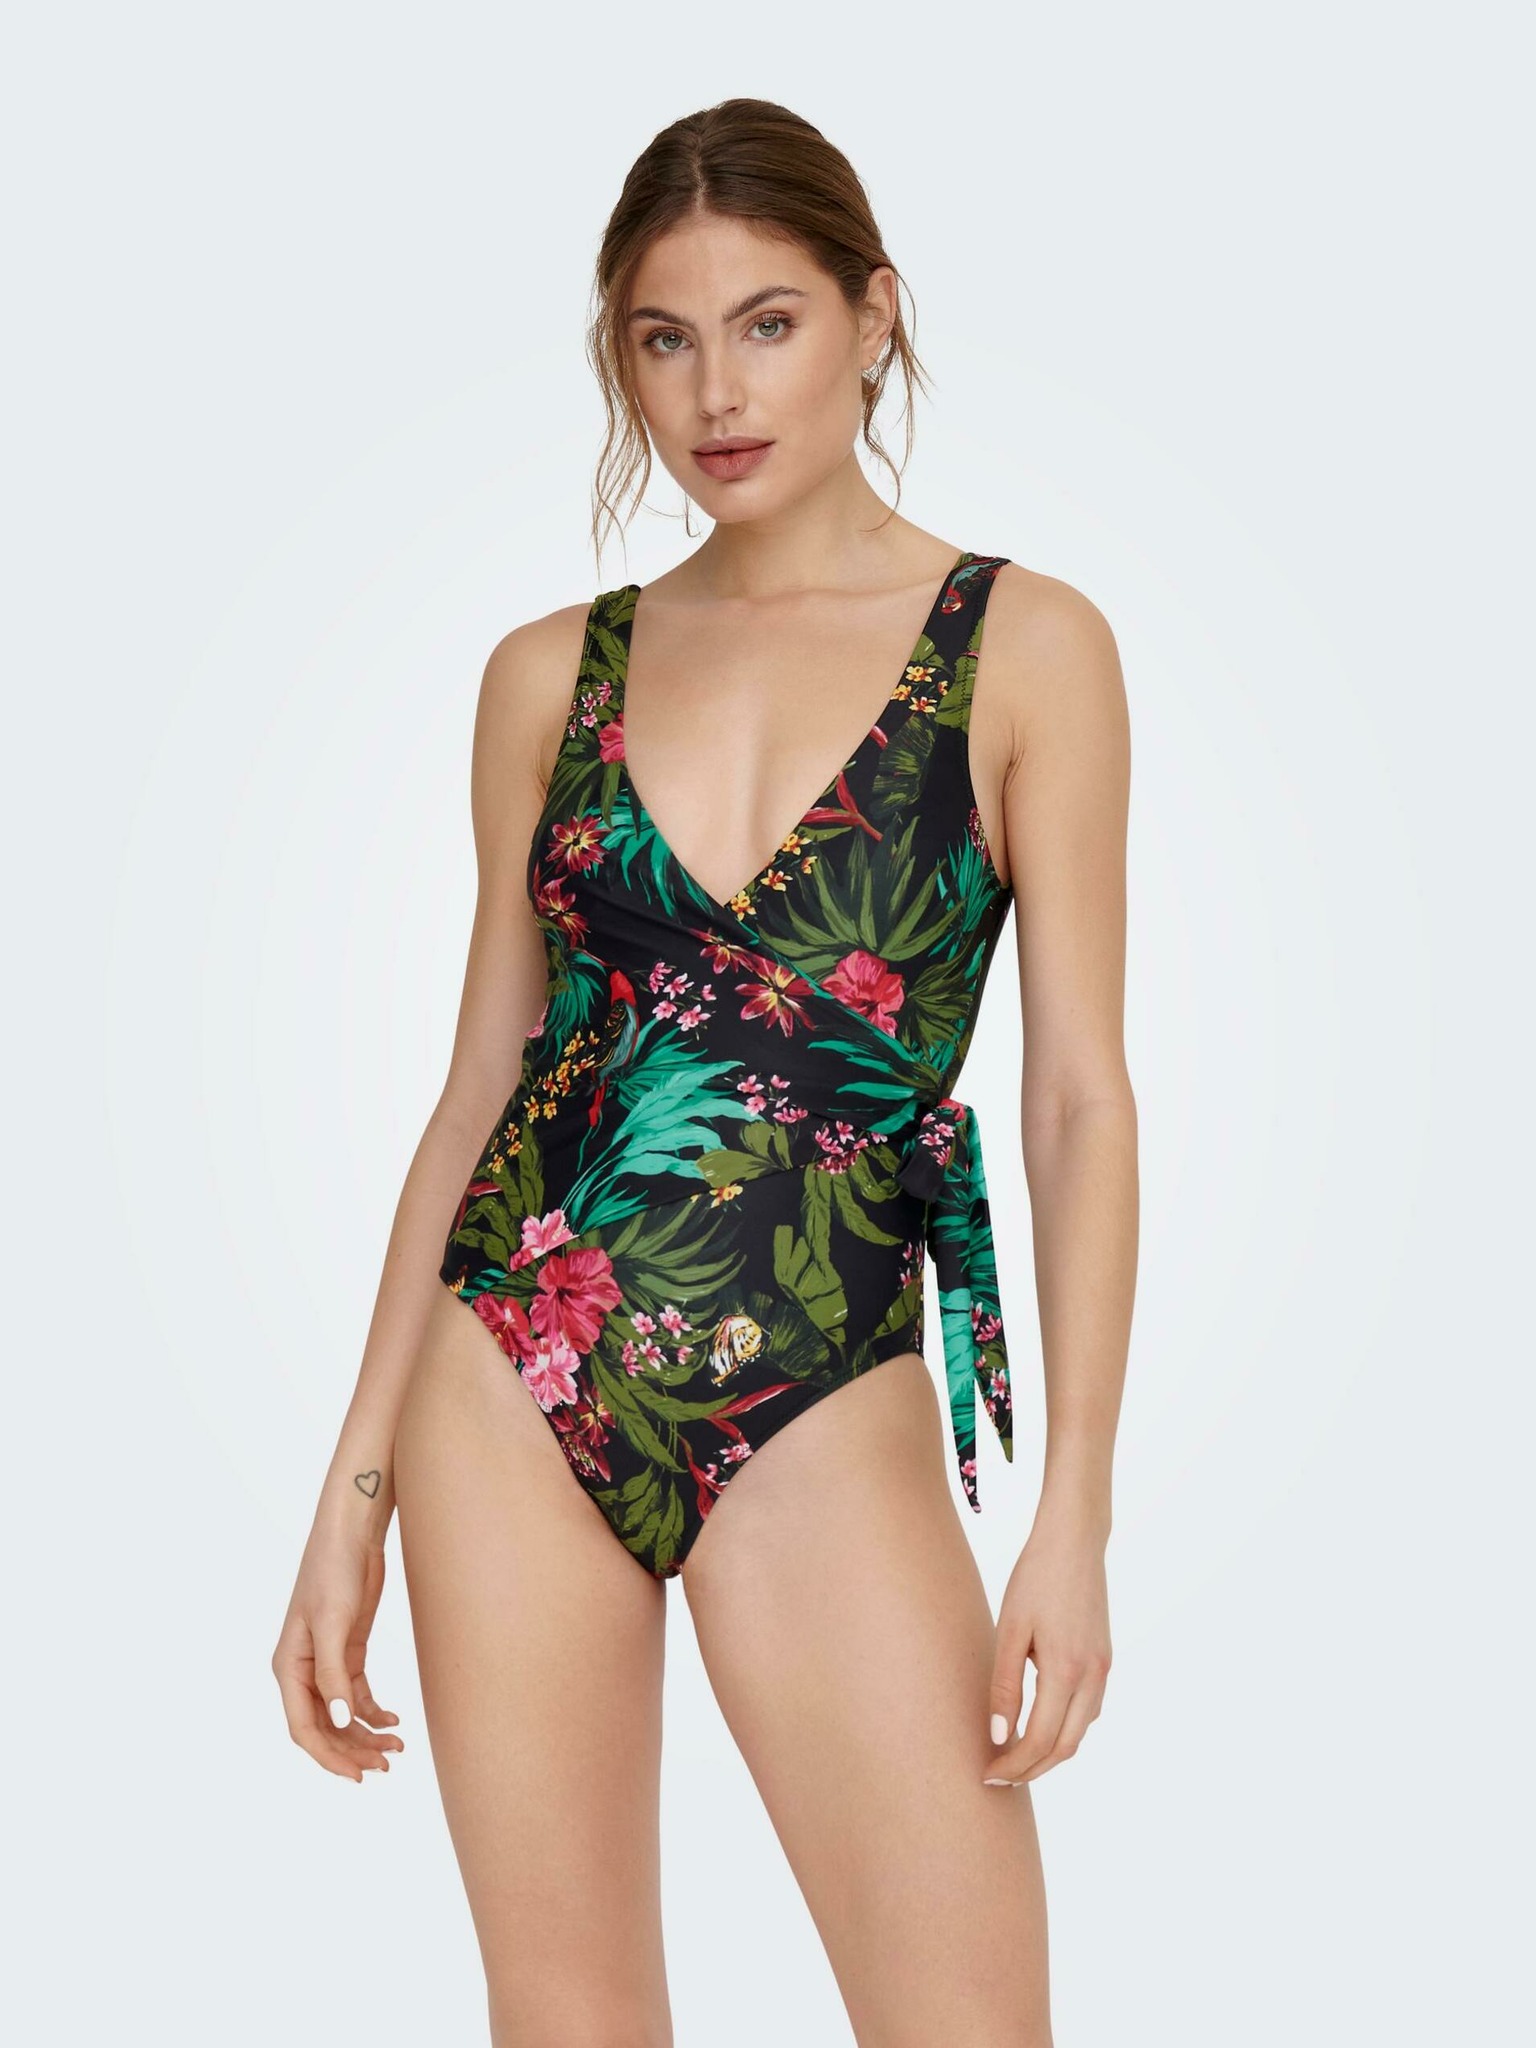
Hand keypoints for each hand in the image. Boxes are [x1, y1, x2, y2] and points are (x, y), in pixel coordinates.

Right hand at [272, 1516, 405, 1781]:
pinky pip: (357, 1695)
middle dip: (352, 1750)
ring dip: (365, 1735)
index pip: (303, 1728)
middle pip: (324, 1728)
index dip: (329, 1756)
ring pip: (342, 1715)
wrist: (353, 1534)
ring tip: (396, 1749)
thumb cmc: (333, 1571)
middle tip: (386, 1766)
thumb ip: (333, 1674)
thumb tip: (338, 1720)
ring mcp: (326, 1663)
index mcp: (287, 1668)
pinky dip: (374, 1712)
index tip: (357, 1775)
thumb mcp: (333, 1622)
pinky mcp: (348, 1652)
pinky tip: (394, 1722)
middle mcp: (303, 1671)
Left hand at [983, 1516, 1111, 1786]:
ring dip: (1050, 1752)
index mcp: (1067, 1671)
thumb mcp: (1010, 1629)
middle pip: (1065, 1747)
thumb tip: (998, 1736)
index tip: (988, 1773)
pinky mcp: (1105, 1659)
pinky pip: (1089, 1710)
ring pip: (1080, 1731)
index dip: (1014, 1764)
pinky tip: (1041, 1723)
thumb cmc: (1035, 1578)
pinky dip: (1066, 1728)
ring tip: (1016, 1755)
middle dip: (1033, 1768)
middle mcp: (1093, 1677)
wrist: (1074, 1540)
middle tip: (999, 1776)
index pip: (1040, 1740)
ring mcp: (1104, 1669)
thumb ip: (1004, 1686)